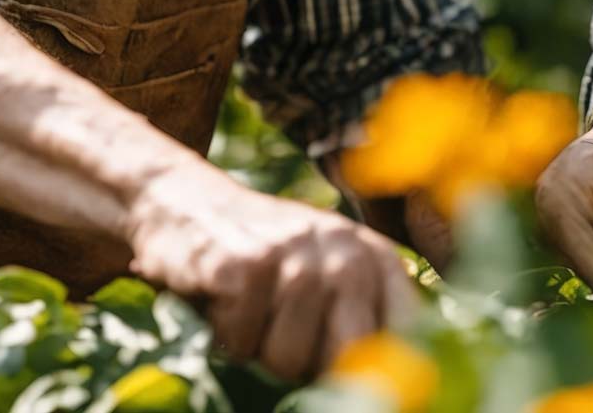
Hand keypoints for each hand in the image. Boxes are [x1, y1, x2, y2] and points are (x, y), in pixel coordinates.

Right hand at [124, 161, 416, 382]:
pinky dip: (227, 336)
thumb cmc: (266, 260)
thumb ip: (362, 319)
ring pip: (291, 356)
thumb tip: (392, 387)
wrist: (185, 204)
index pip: (406, 332)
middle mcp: (345, 248)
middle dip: (314, 368)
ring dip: (262, 351)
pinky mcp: (244, 262)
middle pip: (349, 353)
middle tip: (286, 346)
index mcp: (375, 258)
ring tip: (252, 315)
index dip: (380, 371)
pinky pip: (243, 340)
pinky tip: (222, 303)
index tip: (359, 385)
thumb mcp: (327, 276)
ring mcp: (295, 252)